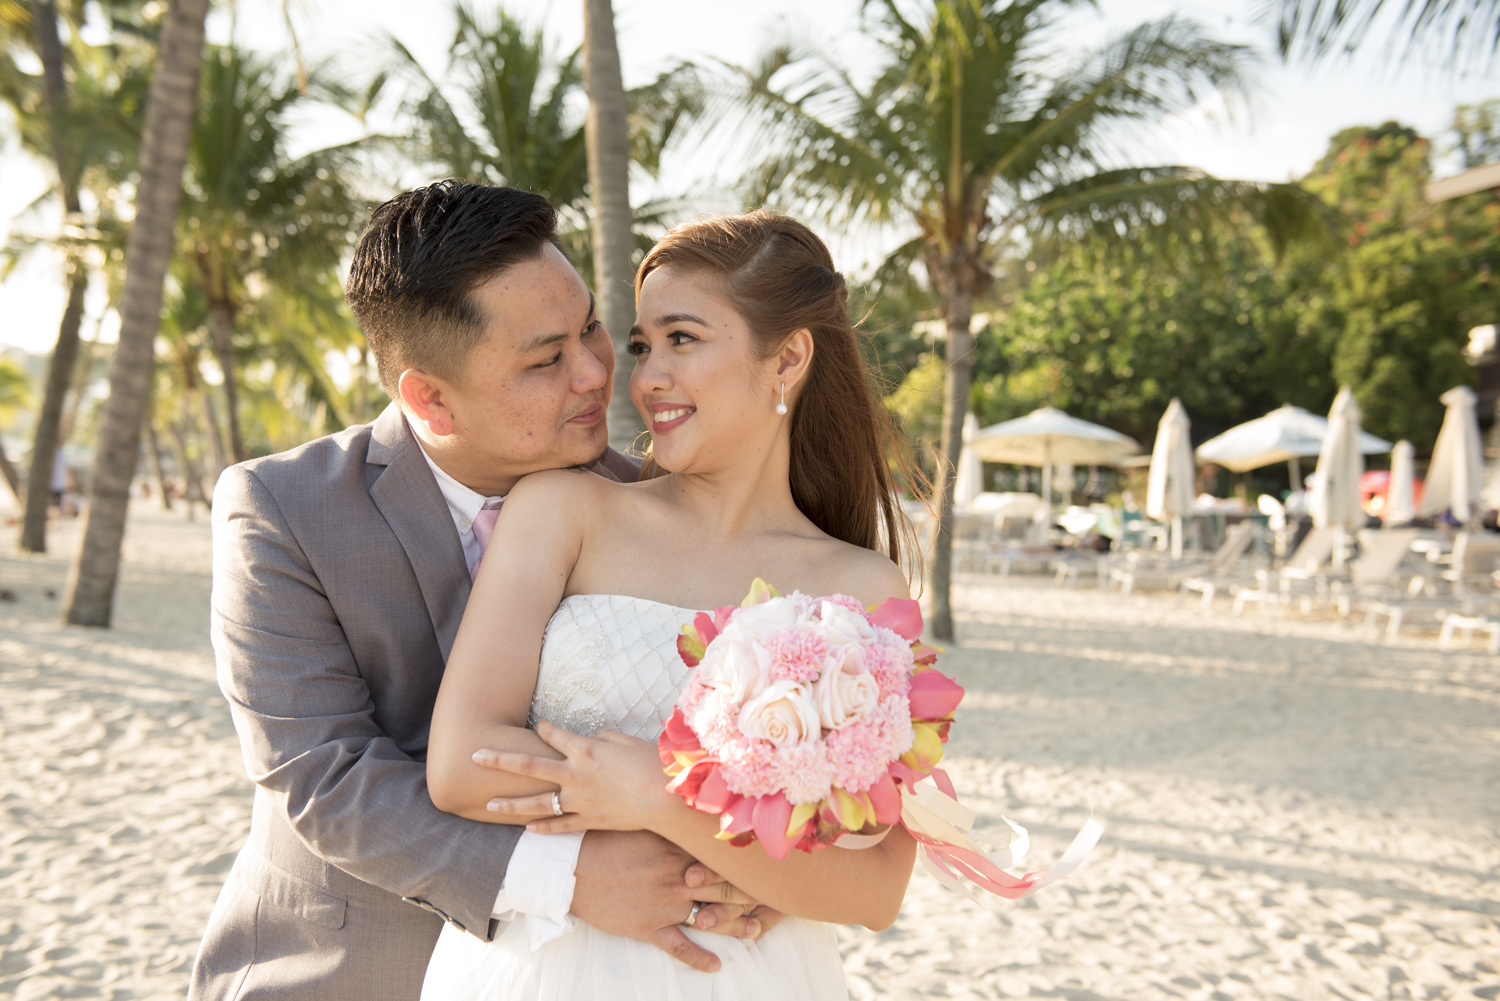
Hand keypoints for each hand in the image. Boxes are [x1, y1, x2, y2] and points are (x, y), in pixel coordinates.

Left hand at [473, 721, 673, 832]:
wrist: (663, 798)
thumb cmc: (650, 763)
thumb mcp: (625, 741)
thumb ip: (602, 739)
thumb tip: (591, 742)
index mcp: (584, 750)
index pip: (553, 735)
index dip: (543, 729)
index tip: (537, 725)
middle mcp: (574, 775)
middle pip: (528, 766)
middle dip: (499, 760)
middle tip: (475, 756)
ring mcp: (579, 801)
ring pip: (537, 803)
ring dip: (510, 804)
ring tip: (489, 805)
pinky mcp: (589, 821)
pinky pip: (560, 826)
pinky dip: (543, 827)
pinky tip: (527, 828)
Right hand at [570, 830, 765, 972]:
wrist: (570, 867)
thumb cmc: (604, 837)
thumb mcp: (640, 820)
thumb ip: (668, 815)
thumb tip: (691, 795)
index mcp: (678, 849)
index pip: (724, 855)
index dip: (748, 860)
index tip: (770, 860)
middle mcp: (679, 877)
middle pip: (726, 887)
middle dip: (753, 893)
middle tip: (777, 897)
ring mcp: (665, 905)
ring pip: (712, 917)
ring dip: (737, 925)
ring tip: (758, 930)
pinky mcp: (649, 928)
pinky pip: (679, 947)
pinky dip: (699, 958)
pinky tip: (716, 966)